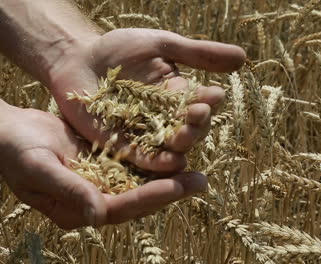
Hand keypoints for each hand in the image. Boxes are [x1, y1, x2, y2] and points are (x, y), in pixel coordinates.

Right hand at [0, 107, 206, 228]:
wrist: (9, 132)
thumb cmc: (16, 152)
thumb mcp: (39, 170)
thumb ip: (69, 191)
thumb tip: (98, 217)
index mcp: (78, 209)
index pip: (121, 207)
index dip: (150, 197)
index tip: (178, 186)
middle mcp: (95, 198)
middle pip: (138, 197)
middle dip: (170, 189)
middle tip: (201, 181)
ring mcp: (101, 179)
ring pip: (140, 179)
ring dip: (168, 173)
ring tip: (198, 165)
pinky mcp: (105, 159)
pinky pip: (133, 159)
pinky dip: (154, 154)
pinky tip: (175, 143)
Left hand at [49, 28, 245, 171]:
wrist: (77, 59)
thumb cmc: (119, 48)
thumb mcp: (160, 45)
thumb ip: (198, 53)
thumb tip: (244, 59)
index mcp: (178, 96)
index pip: (201, 104)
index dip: (207, 103)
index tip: (212, 96)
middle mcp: (166, 119)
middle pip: (190, 130)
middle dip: (195, 126)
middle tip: (194, 118)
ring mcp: (145, 135)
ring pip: (171, 148)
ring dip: (180, 146)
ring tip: (182, 139)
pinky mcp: (122, 147)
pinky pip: (143, 159)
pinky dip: (157, 162)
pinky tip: (168, 163)